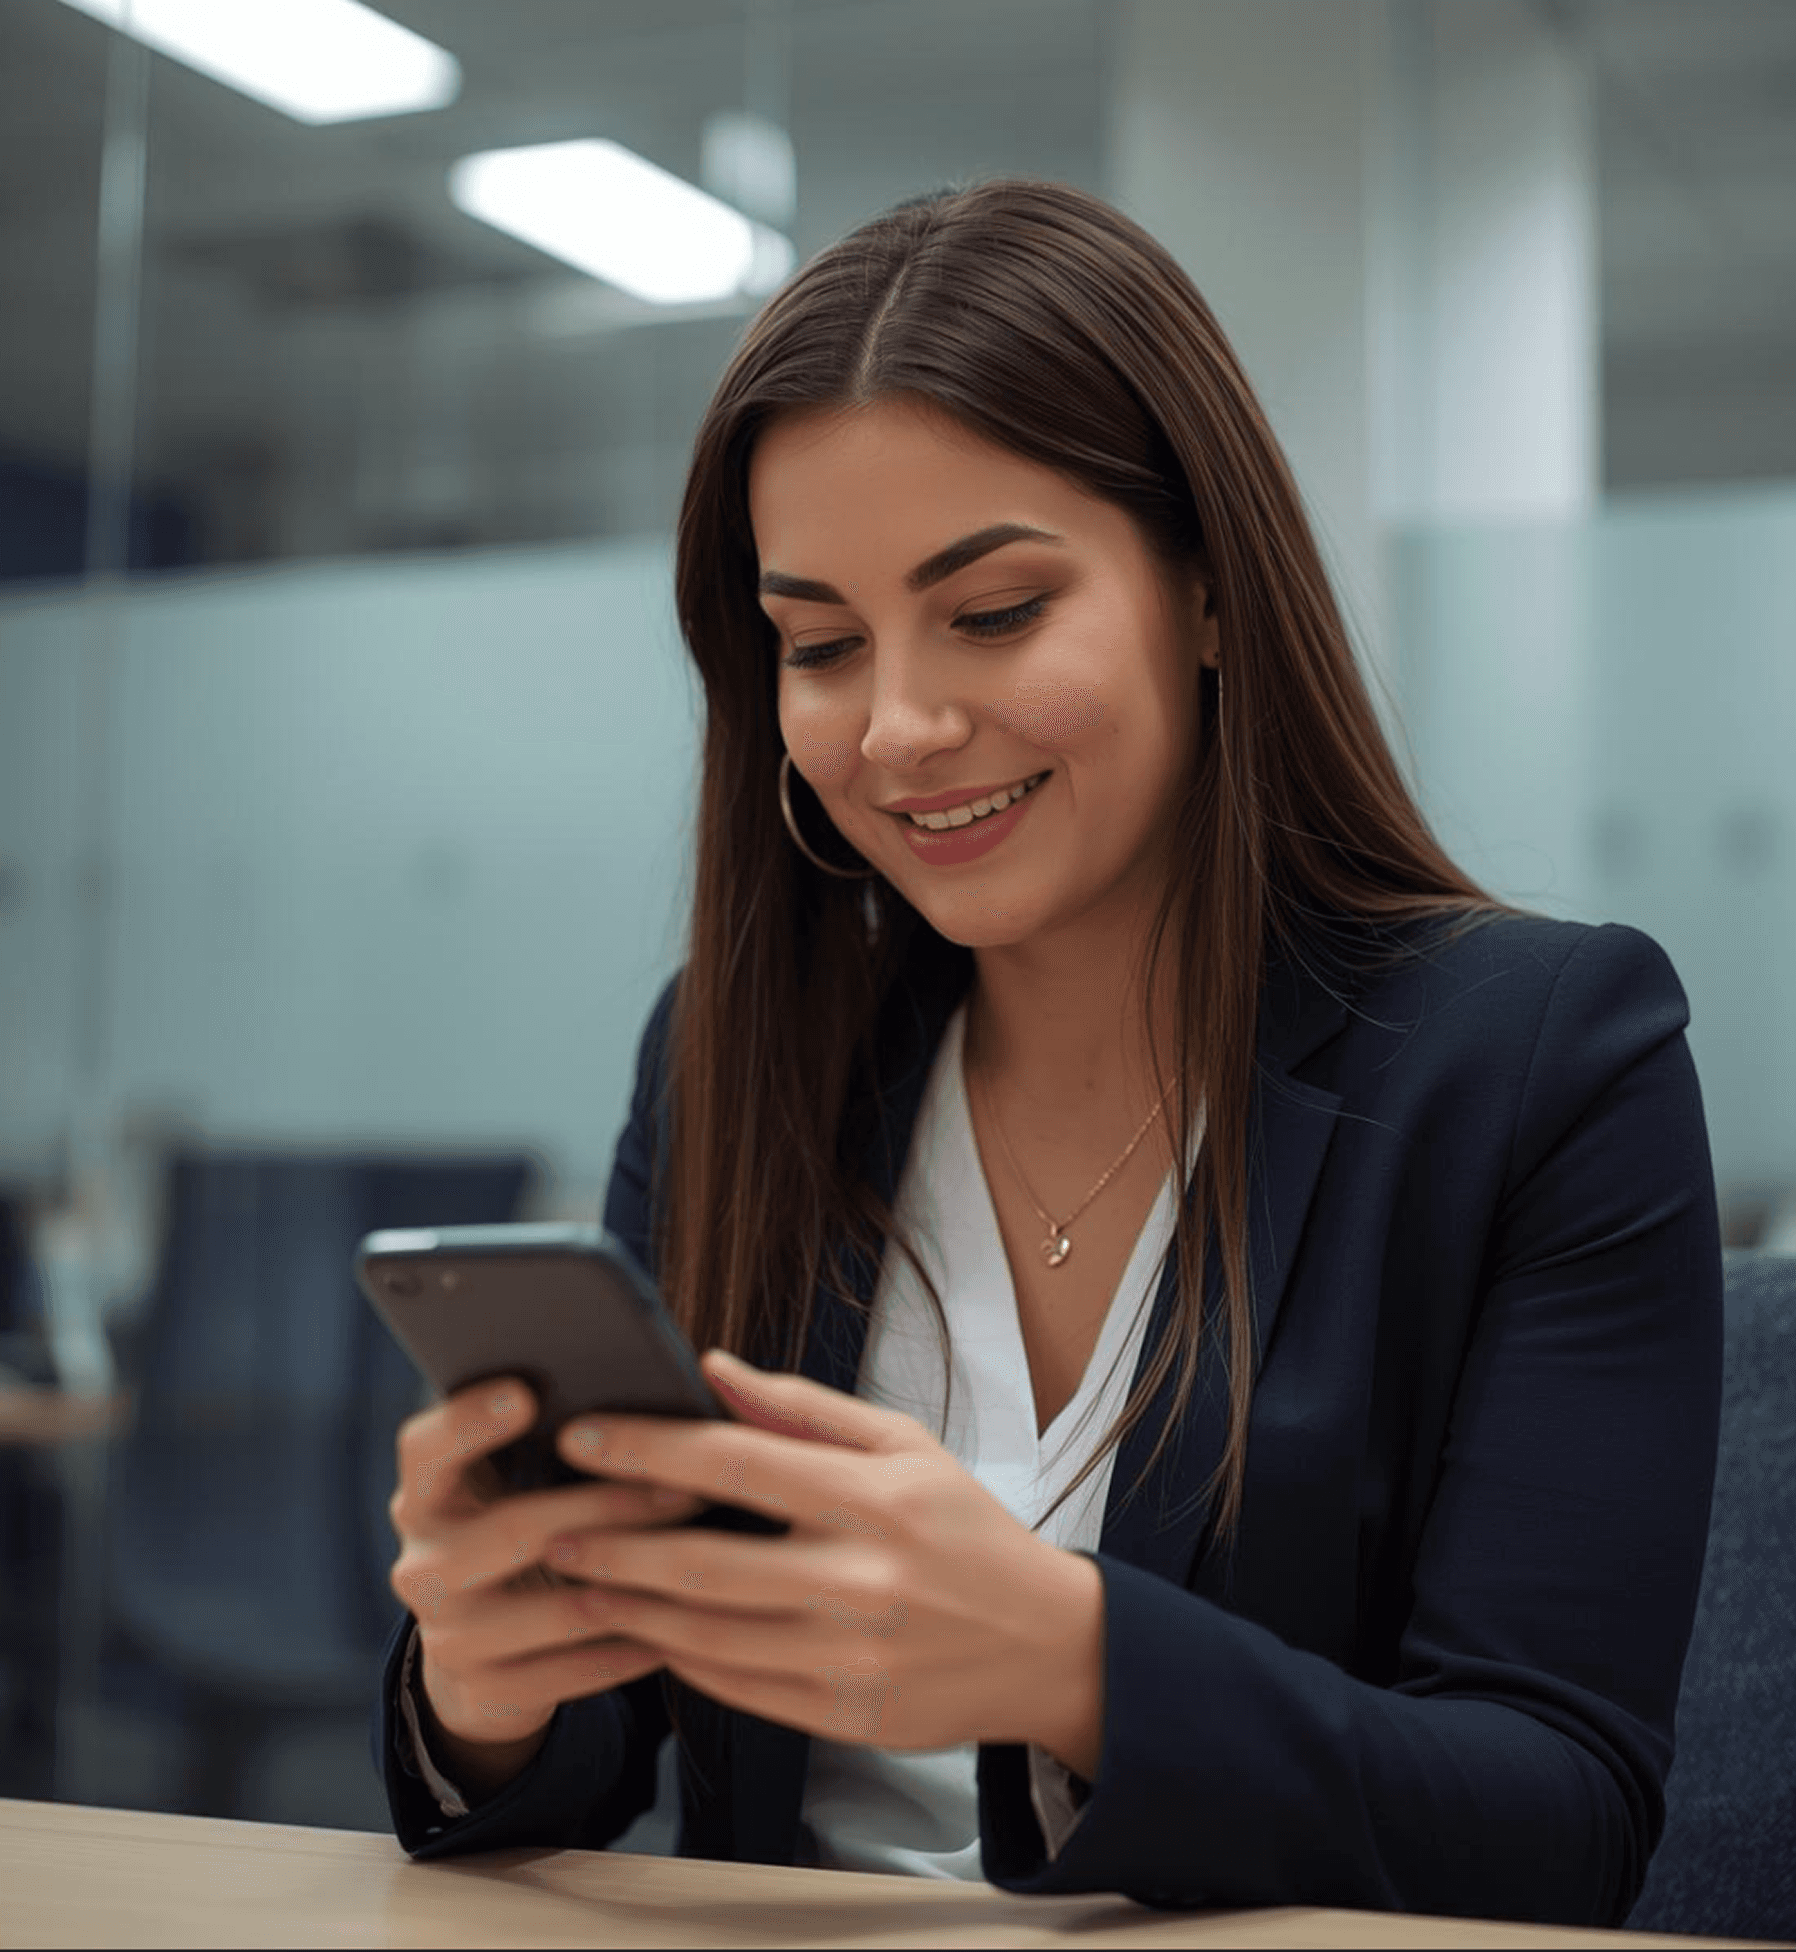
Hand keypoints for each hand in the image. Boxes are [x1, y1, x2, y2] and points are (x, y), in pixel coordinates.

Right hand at [386, 1379, 706, 1759]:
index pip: (425, 1448)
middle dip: (607, 1505)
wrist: (489, 1646)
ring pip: (554, 1606)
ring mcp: (446, 1635)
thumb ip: (554, 1442)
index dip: (470, 1420)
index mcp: (424, 1494)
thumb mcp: (516, 1483)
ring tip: (702, 1556)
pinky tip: (683, 1625)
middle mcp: (421, 1564)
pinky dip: (631, 1646)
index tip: (527, 1393)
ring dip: (634, 1581)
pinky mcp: (484, 1692)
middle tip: (683, 1486)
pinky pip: (572, 1671)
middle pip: (511, 1528)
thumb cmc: (525, 1528)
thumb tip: (646, 1399)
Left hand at [544, 1349, 1104, 1767]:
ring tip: (576, 1581)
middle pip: (701, 1562)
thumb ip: (804, 1408)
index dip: (647, 1448)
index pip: (735, 1463)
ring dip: (628, 1607)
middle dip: (610, 1543)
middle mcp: (860, 1580)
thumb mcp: (904, 1446)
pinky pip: (734, 1688)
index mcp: (874, 1499)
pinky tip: (646, 1629)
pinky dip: (678, 1657)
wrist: (1043, 1644)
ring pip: (705, 1635)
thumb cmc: (964, 1529)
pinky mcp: (843, 1717)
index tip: (581, 1435)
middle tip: (549, 1525)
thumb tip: (712, 1368)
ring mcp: (850, 1658)